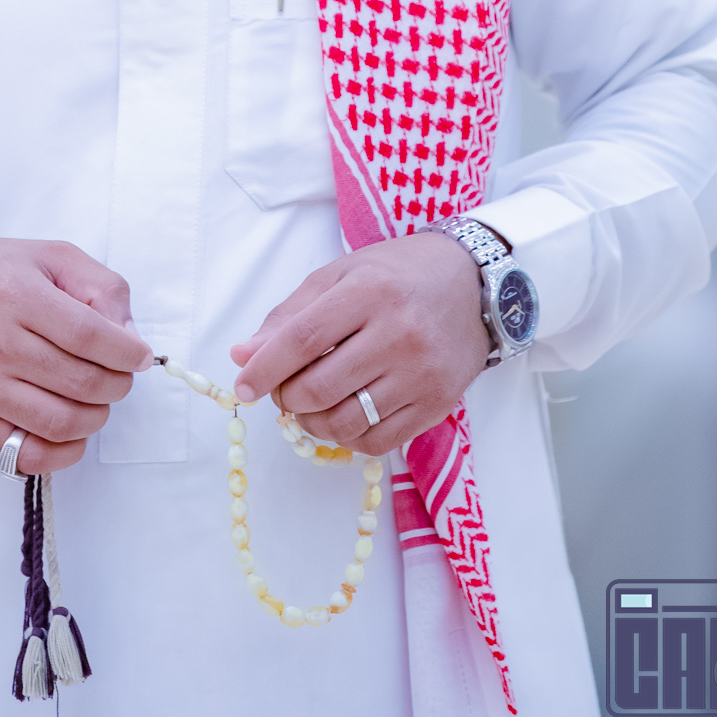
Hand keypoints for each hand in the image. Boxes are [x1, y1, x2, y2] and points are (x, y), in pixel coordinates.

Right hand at [0, 237, 152, 474]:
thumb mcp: (49, 256)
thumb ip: (100, 287)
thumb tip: (130, 337)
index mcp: (17, 295)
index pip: (89, 336)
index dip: (127, 352)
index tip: (139, 356)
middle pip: (81, 382)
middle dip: (116, 384)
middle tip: (118, 375)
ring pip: (60, 422)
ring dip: (95, 417)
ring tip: (95, 399)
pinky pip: (26, 455)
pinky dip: (62, 450)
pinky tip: (71, 430)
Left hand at [229, 234, 489, 452]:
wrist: (472, 283)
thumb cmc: (396, 274)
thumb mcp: (340, 276)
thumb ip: (289, 316)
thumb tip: (244, 356)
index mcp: (369, 291)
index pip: (302, 340)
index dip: (265, 369)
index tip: (243, 387)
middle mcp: (399, 333)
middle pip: (320, 387)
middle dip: (287, 397)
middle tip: (285, 388)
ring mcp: (421, 373)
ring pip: (345, 422)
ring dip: (312, 422)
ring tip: (310, 404)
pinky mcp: (438, 404)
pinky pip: (377, 441)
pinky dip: (347, 436)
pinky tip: (343, 414)